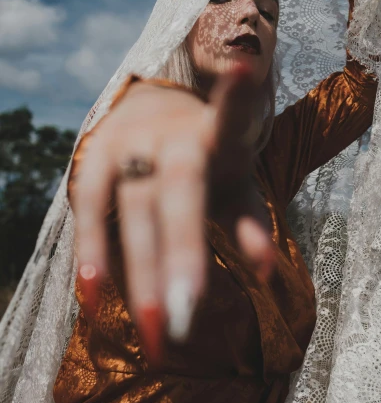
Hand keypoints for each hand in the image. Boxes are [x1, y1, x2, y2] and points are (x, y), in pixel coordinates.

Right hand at [72, 63, 274, 364]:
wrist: (150, 109)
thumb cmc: (207, 158)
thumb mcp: (236, 181)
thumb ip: (251, 221)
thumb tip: (268, 274)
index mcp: (217, 133)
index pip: (230, 116)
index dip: (235, 97)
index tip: (243, 71)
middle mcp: (171, 135)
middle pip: (177, 194)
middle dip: (180, 257)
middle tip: (184, 320)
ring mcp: (129, 144)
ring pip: (133, 210)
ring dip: (138, 273)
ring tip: (151, 331)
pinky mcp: (94, 157)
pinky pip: (90, 208)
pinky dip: (93, 251)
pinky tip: (93, 298)